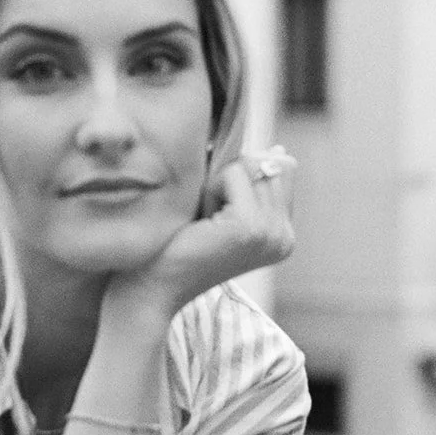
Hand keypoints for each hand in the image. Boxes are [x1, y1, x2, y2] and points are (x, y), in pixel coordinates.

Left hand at [105, 148, 295, 321]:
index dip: (247, 172)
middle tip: (208, 217)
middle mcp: (284, 237)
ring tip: (204, 221)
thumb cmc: (175, 244)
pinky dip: (210, 189)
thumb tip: (278, 147)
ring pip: (251, 165)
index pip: (283, 169)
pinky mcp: (250, 227)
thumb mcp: (223, 209)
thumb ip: (251, 181)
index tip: (218, 209)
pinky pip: (233, 174)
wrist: (150, 287)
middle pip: (271, 162)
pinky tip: (199, 223)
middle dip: (233, 175)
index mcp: (282, 235)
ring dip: (219, 182)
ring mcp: (271, 233)